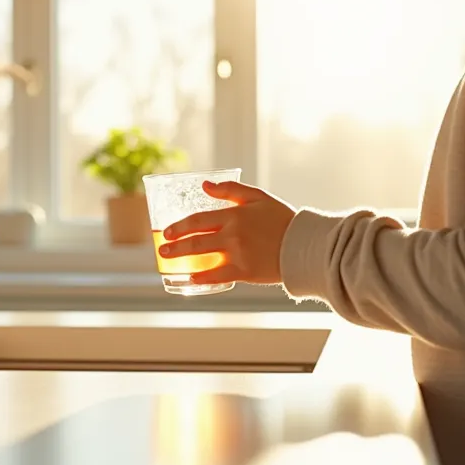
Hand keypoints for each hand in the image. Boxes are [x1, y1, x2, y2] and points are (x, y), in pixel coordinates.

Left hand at [159, 181, 297, 285]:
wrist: (303, 245)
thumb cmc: (281, 220)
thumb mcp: (258, 198)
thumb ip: (230, 190)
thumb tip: (204, 185)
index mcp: (234, 215)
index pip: (198, 219)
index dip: (180, 226)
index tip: (167, 232)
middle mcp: (233, 234)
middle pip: (196, 239)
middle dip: (175, 245)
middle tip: (161, 249)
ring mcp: (238, 254)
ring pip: (203, 256)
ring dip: (182, 260)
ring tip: (168, 262)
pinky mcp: (245, 271)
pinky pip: (218, 276)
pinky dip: (203, 277)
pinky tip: (191, 278)